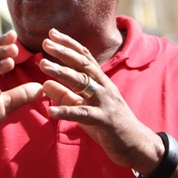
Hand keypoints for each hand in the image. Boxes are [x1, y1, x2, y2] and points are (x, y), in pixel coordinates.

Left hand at [38, 28, 159, 169]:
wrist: (135, 144)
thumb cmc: (108, 123)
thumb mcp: (84, 106)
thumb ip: (65, 95)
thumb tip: (44, 84)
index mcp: (100, 80)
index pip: (84, 56)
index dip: (69, 43)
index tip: (52, 32)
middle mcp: (103, 86)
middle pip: (83, 64)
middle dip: (64, 52)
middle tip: (45, 42)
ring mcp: (105, 102)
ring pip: (82, 83)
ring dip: (61, 72)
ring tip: (42, 65)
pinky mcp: (104, 120)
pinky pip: (83, 114)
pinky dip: (66, 111)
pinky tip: (50, 111)